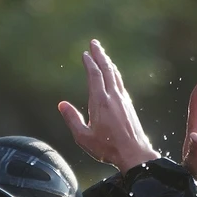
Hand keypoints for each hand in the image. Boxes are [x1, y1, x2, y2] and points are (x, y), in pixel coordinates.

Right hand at [58, 40, 159, 173]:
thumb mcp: (83, 137)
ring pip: (115, 75)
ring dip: (108, 63)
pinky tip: (113, 75)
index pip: (94, 75)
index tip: (85, 53)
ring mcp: (123, 100)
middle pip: (106, 69)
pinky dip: (115, 74)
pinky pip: (120, 83)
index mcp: (100, 101)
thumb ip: (72, 119)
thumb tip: (62, 104)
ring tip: (103, 55)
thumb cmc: (107, 147)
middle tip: (95, 43)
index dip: (89, 62)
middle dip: (100, 55)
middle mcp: (113, 96)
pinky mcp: (129, 105)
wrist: (134, 154)